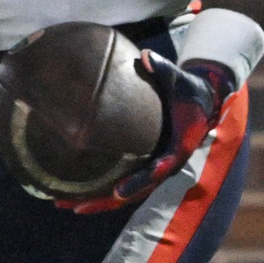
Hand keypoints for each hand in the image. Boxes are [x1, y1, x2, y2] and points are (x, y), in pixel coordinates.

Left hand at [58, 52, 234, 214]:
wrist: (202, 101)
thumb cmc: (189, 89)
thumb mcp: (181, 79)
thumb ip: (165, 69)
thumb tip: (146, 56)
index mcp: (176, 148)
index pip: (157, 171)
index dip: (138, 183)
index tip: (118, 193)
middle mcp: (164, 164)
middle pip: (133, 191)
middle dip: (104, 201)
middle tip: (75, 207)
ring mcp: (152, 166)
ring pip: (123, 191)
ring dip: (94, 199)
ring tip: (61, 202)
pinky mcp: (143, 162)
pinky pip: (119, 177)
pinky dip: (98, 185)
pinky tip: (71, 187)